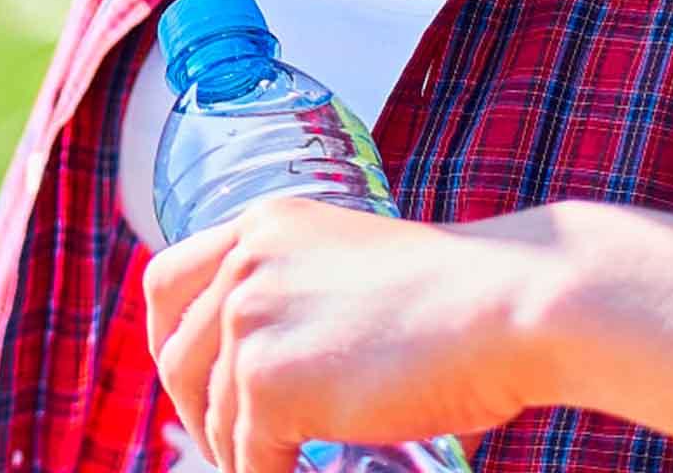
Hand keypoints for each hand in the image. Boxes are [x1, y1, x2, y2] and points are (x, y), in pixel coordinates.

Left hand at [144, 192, 548, 472]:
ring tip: (279, 465)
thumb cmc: (458, 297)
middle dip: (196, 412)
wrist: (504, 304)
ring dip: (239, 455)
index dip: (171, 340)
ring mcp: (251, 318)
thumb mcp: (355, 267)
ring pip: (214, 417)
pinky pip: (247, 457)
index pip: (168, 280)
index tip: (194, 383)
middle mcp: (246, 260)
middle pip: (176, 354)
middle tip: (234, 447)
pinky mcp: (269, 382)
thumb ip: (303, 293)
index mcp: (265, 224)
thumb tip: (268, 369)